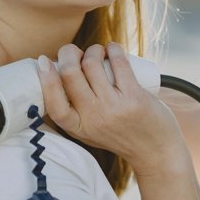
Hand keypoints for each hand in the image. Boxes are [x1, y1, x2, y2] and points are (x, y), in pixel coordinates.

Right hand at [38, 43, 188, 175]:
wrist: (155, 151)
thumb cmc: (119, 134)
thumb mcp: (89, 130)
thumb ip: (73, 110)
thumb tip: (54, 71)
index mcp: (77, 127)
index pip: (53, 102)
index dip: (45, 78)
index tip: (43, 60)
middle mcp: (93, 118)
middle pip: (70, 74)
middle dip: (68, 52)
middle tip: (75, 51)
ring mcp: (114, 108)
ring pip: (92, 64)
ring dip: (93, 49)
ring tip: (98, 51)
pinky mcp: (134, 98)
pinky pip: (118, 63)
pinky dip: (114, 49)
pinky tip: (113, 48)